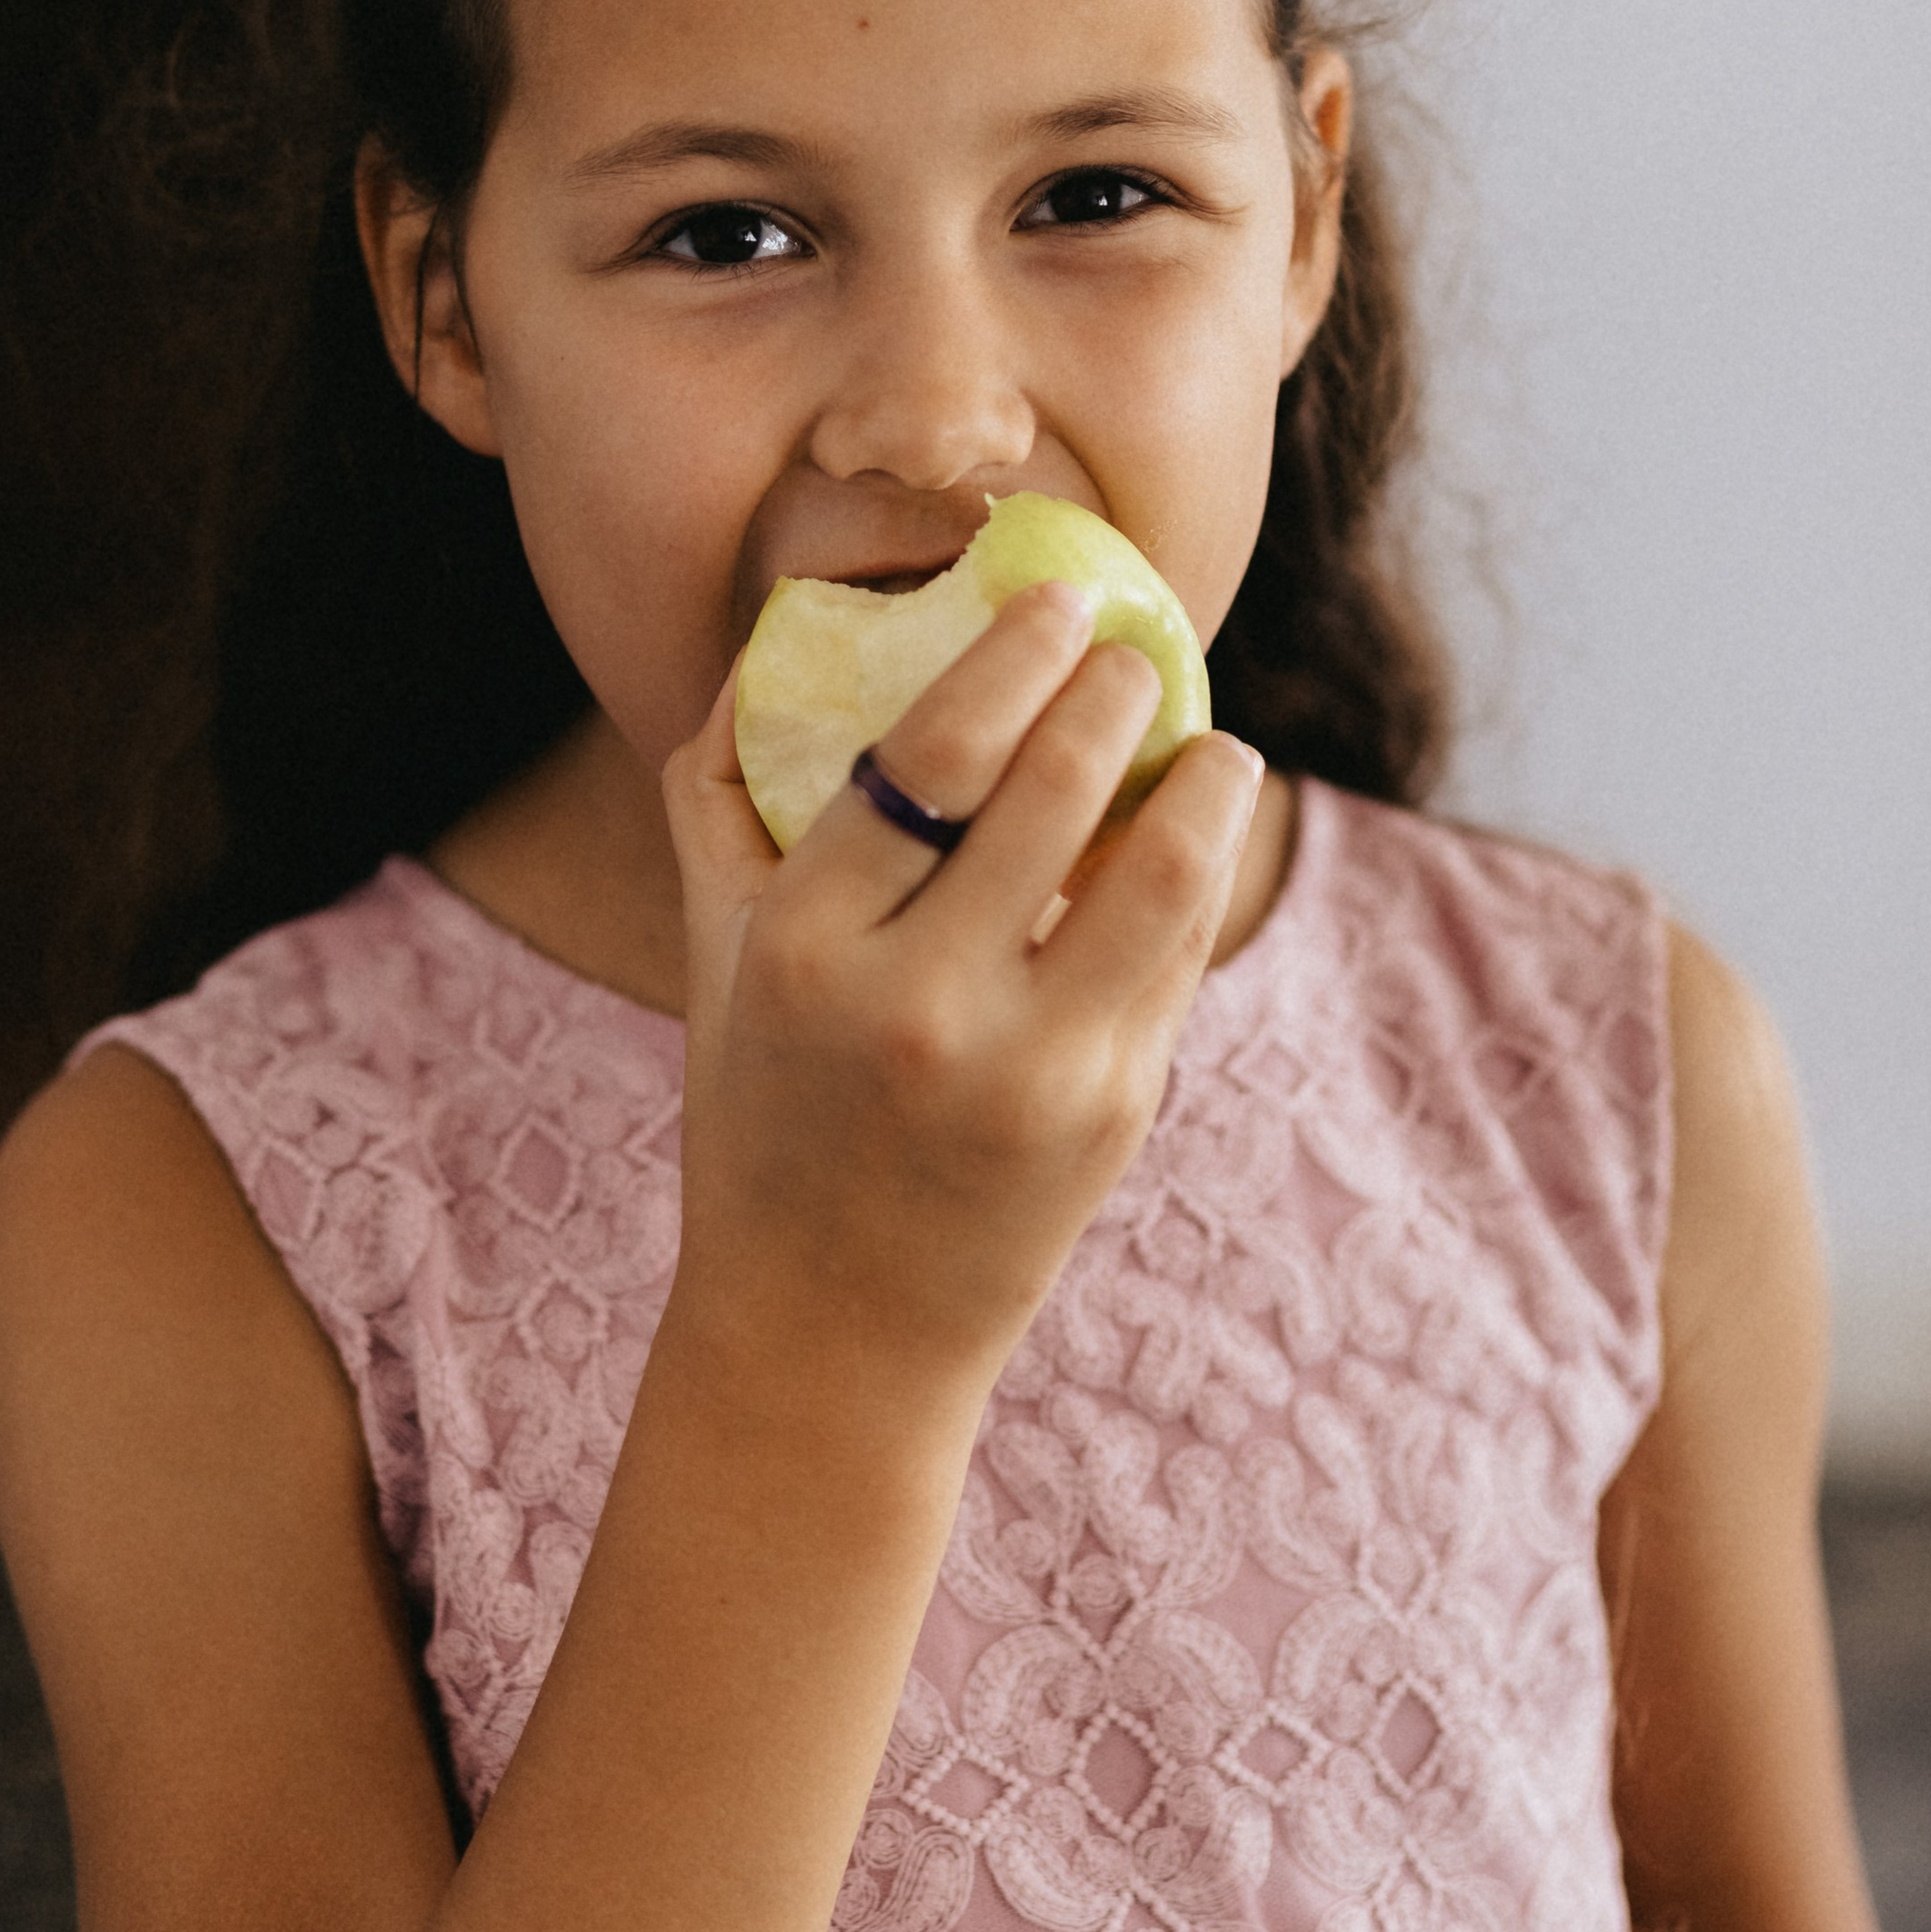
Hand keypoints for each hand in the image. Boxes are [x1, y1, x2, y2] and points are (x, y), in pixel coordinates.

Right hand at [660, 584, 1263, 1396]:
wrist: (832, 1331)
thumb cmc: (765, 1109)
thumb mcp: (716, 956)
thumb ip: (723, 794)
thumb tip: (772, 642)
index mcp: (804, 947)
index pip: (927, 754)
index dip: (1010, 655)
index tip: (1058, 600)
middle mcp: (918, 1005)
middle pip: (1051, 789)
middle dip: (1115, 689)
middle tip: (1134, 647)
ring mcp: (1031, 1069)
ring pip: (1160, 874)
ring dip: (1203, 781)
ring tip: (1214, 743)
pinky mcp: (1113, 1116)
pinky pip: (1175, 961)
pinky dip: (1199, 882)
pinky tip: (1198, 841)